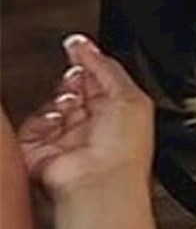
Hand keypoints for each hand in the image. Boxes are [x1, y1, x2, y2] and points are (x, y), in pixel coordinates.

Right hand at [17, 35, 154, 197]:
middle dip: (73, 80)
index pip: (98, 82)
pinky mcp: (40, 151)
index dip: (89, 63)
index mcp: (118, 119)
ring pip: (51, 103)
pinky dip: (43, 118)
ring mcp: (65, 142)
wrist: (99, 182)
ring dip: (60, 99)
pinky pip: (31, 123)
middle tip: (78, 84)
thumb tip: (85, 45)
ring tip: (72, 107)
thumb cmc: (124, 153)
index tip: (80, 48)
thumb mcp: (130, 96)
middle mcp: (92, 131)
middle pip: (72, 90)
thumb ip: (106, 66)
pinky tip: (57, 122)